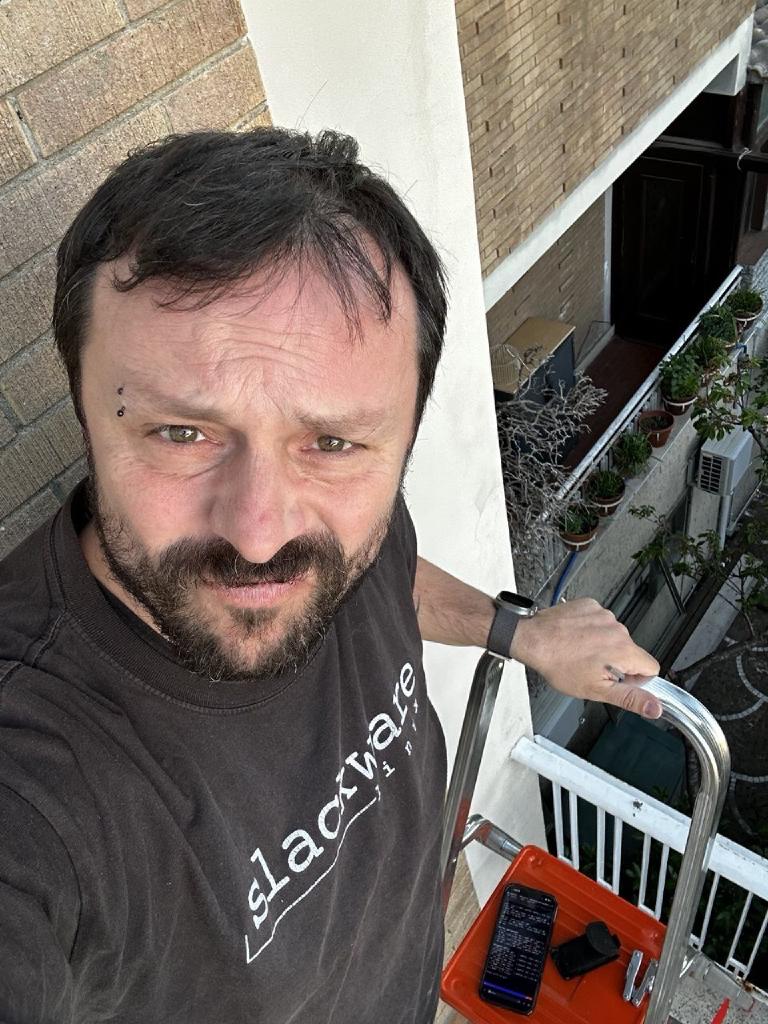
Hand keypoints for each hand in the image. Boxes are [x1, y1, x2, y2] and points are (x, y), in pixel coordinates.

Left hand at [510, 598, 661, 718]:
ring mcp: (604, 615)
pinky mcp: (590, 606)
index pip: (651, 667)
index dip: (637, 679)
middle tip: (593, 669)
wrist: (533, 639)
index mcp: (624, 651)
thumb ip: (630, 698)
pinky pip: (600, 621)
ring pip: (614, 636)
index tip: (619, 681)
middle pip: (631, 651)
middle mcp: (618, 629)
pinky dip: (591, 630)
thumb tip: (655, 708)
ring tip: (581, 653)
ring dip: (603, 645)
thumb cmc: (559, 664)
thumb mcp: (597, 690)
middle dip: (617, 662)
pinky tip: (577, 639)